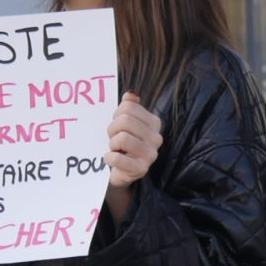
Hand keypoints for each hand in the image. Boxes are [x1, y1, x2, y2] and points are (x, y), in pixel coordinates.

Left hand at [102, 93, 162, 221]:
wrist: (121, 171)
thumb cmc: (123, 144)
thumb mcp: (126, 123)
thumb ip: (129, 106)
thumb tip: (131, 94)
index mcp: (154, 122)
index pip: (128, 107)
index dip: (116, 115)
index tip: (117, 125)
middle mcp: (156, 138)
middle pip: (125, 120)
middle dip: (112, 129)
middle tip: (113, 138)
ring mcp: (150, 154)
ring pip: (122, 138)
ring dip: (112, 144)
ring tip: (115, 149)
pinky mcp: (141, 169)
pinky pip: (118, 158)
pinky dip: (109, 158)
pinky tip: (110, 159)